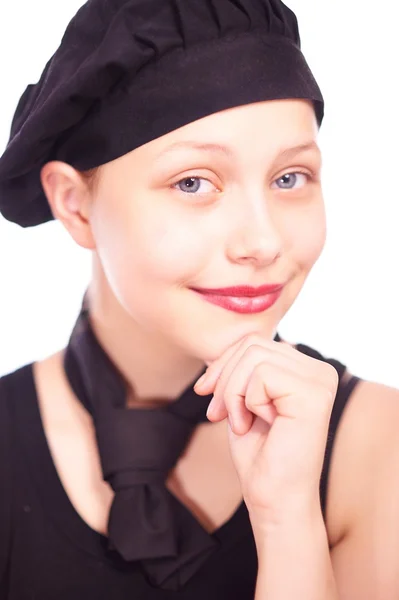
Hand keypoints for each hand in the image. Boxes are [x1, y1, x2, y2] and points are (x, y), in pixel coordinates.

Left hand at [194, 334, 338, 522]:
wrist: (271, 496)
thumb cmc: (258, 452)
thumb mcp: (243, 398)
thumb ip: (240, 368)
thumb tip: (217, 350)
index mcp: (306, 368)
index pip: (255, 341)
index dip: (224, 364)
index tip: (205, 392)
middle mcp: (319, 370)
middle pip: (253, 344)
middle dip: (224, 378)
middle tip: (217, 412)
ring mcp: (320, 380)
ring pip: (254, 355)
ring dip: (233, 392)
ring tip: (241, 422)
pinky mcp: (314, 394)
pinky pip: (262, 374)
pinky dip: (246, 400)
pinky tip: (257, 425)